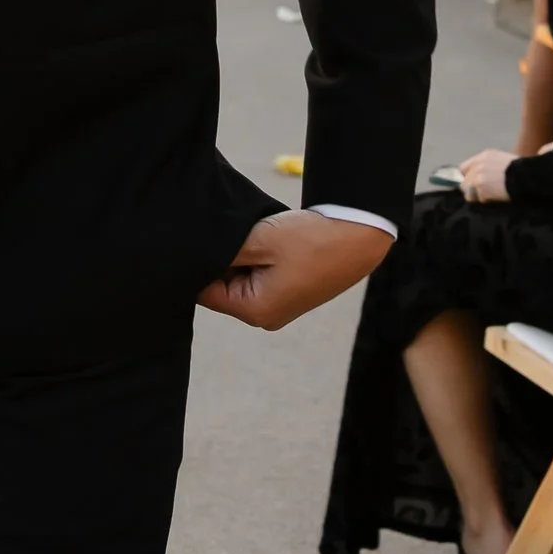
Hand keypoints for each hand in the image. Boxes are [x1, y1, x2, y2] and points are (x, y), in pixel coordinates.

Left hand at [198, 207, 389, 330]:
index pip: (205, 291)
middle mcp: (265, 318)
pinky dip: (260, 259)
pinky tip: (271, 242)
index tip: (214, 240)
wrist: (358, 235)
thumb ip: (222, 253)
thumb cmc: (309, 240)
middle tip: (242, 236)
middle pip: (223, 287)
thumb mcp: (257, 240)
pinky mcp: (290, 294)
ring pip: (241, 280)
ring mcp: (279, 308)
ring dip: (244, 258)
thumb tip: (194, 256)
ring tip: (260, 239)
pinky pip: (260, 277)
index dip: (204, 263)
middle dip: (227, 261)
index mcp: (255, 312)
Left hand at [454, 148, 519, 202]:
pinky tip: (495, 198)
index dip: (469, 178)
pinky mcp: (480, 186)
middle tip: (485, 193)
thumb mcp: (503, 162)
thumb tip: (481, 179)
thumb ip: (489, 167)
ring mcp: (477, 175)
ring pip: (468, 191)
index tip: (475, 185)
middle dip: (472, 189)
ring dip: (477, 196)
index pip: (464, 168)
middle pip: (464, 181)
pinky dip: (485, 201)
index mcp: (484, 156)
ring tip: (491, 196)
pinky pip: (477, 199)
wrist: (526, 177)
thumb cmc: (521, 171)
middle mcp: (477, 164)